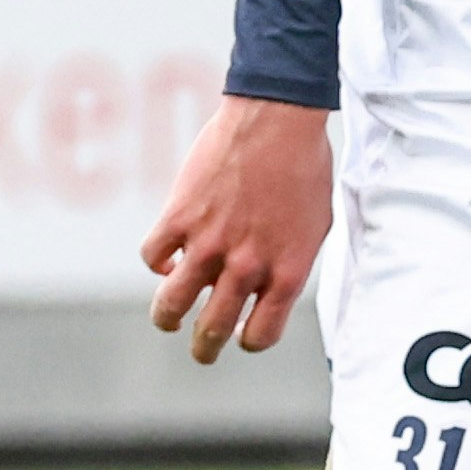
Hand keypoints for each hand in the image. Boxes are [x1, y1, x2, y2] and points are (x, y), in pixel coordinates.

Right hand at [140, 93, 334, 360]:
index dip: (250, 340)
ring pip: (171, 305)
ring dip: (167, 318)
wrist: (277, 118)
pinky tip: (169, 260)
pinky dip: (158, 264)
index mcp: (286, 271)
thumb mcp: (317, 225)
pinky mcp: (178, 217)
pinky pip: (153, 258)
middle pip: (213, 330)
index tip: (242, 336)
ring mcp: (209, 243)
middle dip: (205, 348)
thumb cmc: (306, 167)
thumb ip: (292, 262)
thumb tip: (275, 289)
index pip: (261, 335)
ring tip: (168, 318)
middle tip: (202, 351)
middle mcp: (247, 266)